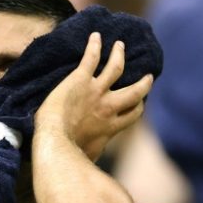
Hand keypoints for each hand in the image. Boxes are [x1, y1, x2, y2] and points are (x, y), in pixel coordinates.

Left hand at [35, 32, 152, 160]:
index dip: (139, 106)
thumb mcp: (89, 158)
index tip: (140, 102)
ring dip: (119, 55)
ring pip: (115, 68)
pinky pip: (91, 58)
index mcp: (111, 126)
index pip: (134, 114)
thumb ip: (96, 154)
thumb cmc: (68, 154)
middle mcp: (108, 106)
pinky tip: (95, 36)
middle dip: (143, 83)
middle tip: (147, 76)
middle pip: (134, 91)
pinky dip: (95, 45)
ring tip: (120, 45)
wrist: (54, 140)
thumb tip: (94, 166)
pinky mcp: (80, 79)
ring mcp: (95, 90)